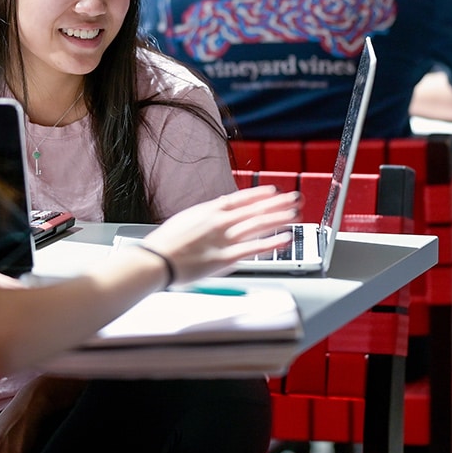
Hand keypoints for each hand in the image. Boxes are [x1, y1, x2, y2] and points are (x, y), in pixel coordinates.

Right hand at [139, 186, 298, 284]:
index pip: (241, 198)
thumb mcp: (186, 219)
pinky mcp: (226, 258)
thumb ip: (204, 215)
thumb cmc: (165, 244)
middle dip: (278, 203)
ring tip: (295, 215)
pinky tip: (285, 238)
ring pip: (258, 224)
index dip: (259, 194)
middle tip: (295, 199)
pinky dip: (272, 242)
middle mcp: (220, 222)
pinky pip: (255, 248)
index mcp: (209, 211)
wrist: (156, 261)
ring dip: (279, 218)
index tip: (274, 192)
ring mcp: (224, 239)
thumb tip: (216, 207)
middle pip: (255, 209)